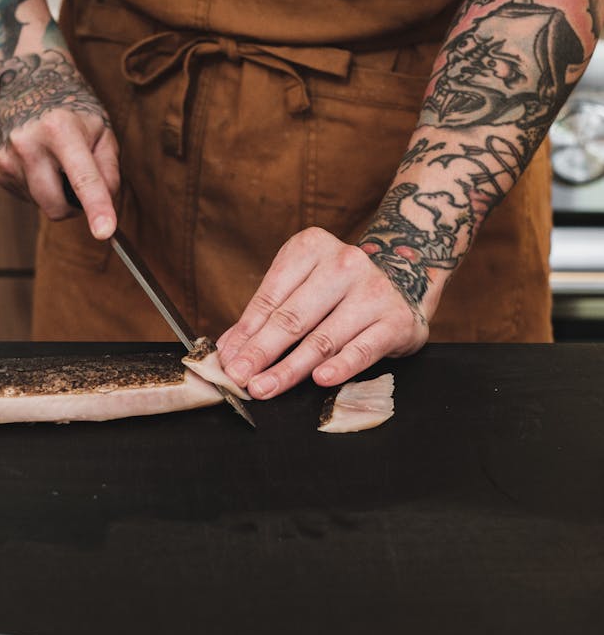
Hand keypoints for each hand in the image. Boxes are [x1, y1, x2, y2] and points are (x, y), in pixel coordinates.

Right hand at [0, 49, 119, 239]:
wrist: (27, 84)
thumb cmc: (71, 108)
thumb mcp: (102, 131)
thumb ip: (110, 171)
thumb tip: (105, 208)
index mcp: (60, 130)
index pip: (83, 179)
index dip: (96, 208)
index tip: (105, 232)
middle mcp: (28, 144)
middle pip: (57, 207)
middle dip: (74, 206)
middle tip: (79, 179)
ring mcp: (7, 158)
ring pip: (43, 205)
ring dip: (56, 194)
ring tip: (55, 161)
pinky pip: (29, 198)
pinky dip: (39, 188)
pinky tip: (38, 163)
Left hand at [216, 227, 428, 398]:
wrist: (407, 279)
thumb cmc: (340, 289)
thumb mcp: (302, 286)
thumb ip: (268, 314)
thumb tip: (230, 349)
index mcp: (312, 247)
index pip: (271, 296)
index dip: (245, 331)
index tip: (227, 359)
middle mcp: (344, 263)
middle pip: (293, 317)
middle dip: (260, 352)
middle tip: (238, 377)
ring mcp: (372, 291)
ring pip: (323, 338)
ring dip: (289, 368)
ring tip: (264, 387)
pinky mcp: (396, 320)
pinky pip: (363, 349)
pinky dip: (340, 367)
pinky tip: (319, 380)